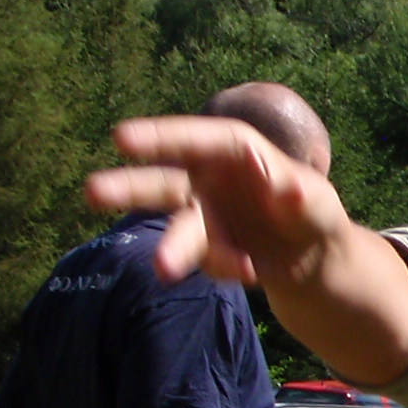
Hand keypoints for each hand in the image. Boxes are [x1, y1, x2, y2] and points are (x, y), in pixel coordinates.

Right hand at [88, 117, 348, 287]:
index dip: (159, 137)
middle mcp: (205, 181)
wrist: (309, 257)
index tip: (119, 139)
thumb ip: (301, 196)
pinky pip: (210, 261)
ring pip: (176, 230)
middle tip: (90, 191)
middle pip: (162, 182)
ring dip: (170, 248)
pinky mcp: (205, 251)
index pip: (195, 139)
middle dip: (127, 187)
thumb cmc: (312, 213)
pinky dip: (227, 266)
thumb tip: (291, 190)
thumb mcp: (317, 203)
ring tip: (162, 269)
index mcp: (232, 152)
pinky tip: (251, 270)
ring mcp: (200, 217)